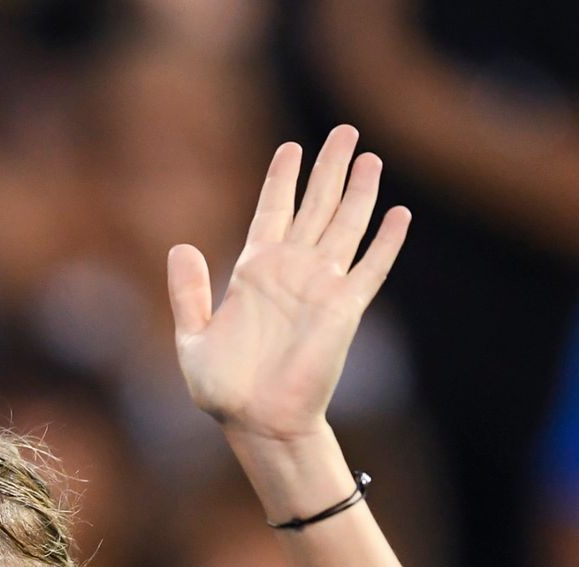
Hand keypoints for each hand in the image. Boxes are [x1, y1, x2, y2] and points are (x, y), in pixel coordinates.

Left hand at [167, 125, 408, 443]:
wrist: (258, 422)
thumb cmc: (224, 388)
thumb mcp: (191, 337)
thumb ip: (188, 292)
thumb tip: (180, 246)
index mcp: (253, 271)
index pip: (272, 211)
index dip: (282, 179)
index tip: (291, 147)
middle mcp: (290, 271)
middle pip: (315, 205)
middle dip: (329, 168)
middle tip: (344, 131)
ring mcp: (320, 286)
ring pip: (345, 226)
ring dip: (359, 192)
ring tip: (370, 157)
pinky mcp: (344, 308)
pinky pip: (370, 267)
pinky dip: (385, 241)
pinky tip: (398, 213)